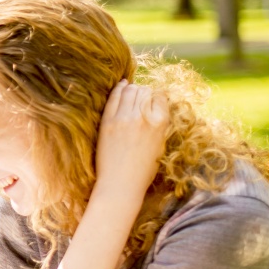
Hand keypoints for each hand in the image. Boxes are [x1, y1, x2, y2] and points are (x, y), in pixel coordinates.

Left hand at [95, 80, 169, 199]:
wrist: (121, 182)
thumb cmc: (143, 168)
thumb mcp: (160, 144)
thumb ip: (158, 124)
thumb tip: (154, 106)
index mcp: (160, 123)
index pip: (160, 96)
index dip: (156, 96)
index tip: (152, 99)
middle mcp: (143, 117)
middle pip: (144, 91)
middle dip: (143, 92)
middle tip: (140, 96)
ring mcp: (124, 118)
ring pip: (130, 91)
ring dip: (132, 89)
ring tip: (131, 89)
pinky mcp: (108, 121)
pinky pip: (114, 98)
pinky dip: (119, 88)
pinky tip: (121, 85)